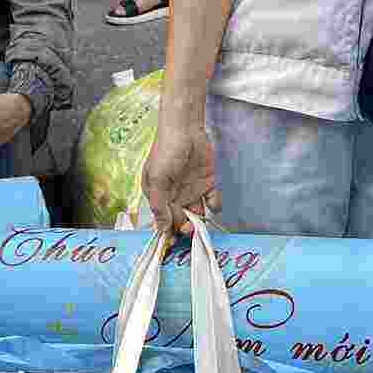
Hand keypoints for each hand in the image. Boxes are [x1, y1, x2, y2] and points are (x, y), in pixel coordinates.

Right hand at [142, 115, 218, 234]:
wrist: (185, 129)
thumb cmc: (166, 151)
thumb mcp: (157, 179)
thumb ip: (160, 205)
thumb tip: (162, 229)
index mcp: (159, 196)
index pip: (163, 221)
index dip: (168, 233)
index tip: (174, 243)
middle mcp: (175, 196)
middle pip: (181, 220)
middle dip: (186, 227)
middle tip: (190, 228)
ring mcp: (191, 190)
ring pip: (198, 214)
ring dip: (201, 219)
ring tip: (200, 215)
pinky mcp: (207, 183)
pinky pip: (212, 201)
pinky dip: (215, 205)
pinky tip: (212, 202)